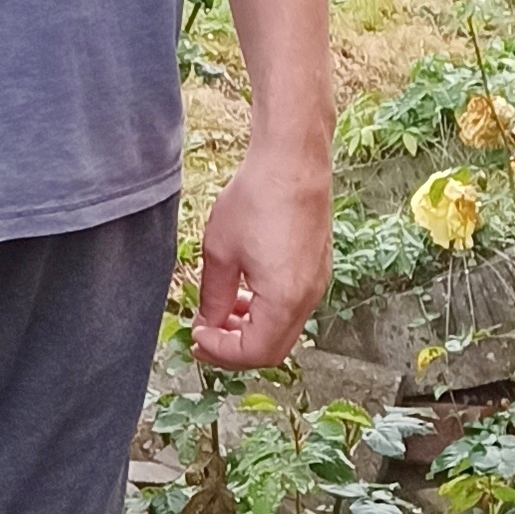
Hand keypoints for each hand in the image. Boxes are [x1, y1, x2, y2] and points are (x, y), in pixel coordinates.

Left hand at [194, 145, 334, 369]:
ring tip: (221, 311)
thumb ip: (214, 297)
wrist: (292, 161)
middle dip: (235, 348)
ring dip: (251, 329)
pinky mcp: (317, 269)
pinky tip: (244, 292)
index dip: (221, 351)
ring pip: (283, 329)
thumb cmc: (258, 198)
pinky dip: (266, 311)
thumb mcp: (220, 253)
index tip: (197, 336)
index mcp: (285, 300)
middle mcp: (309, 297)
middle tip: (206, 336)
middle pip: (272, 349)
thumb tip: (209, 323)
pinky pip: (292, 307)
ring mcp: (317, 283)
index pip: (253, 352)